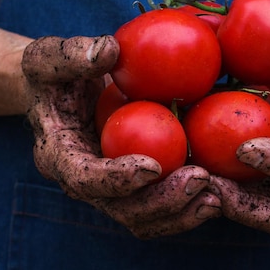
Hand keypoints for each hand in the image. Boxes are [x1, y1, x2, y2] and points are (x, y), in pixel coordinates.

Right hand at [21, 35, 219, 237]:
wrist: (60, 95)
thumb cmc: (54, 74)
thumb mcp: (48, 57)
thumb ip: (71, 55)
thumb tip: (109, 50)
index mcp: (59, 156)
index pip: (84, 178)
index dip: (117, 179)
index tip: (153, 165)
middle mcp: (85, 182)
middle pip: (122, 209)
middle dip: (162, 200)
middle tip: (201, 178)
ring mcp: (111, 190)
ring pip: (145, 218)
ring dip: (182, 212)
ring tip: (217, 196)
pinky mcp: (135, 187)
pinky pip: (161, 208)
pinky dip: (189, 206)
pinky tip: (221, 190)